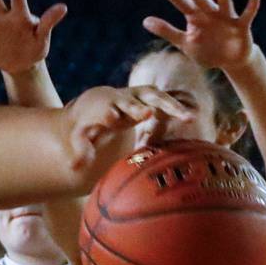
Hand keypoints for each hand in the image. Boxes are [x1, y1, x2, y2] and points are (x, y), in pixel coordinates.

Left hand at [64, 85, 191, 174]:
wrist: (97, 100)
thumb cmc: (89, 122)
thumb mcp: (80, 135)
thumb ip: (80, 150)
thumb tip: (74, 167)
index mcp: (104, 108)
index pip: (107, 110)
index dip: (110, 114)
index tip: (113, 118)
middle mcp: (122, 99)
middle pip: (131, 101)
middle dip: (137, 107)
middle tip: (146, 114)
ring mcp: (138, 97)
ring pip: (154, 97)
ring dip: (169, 105)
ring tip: (187, 117)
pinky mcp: (150, 99)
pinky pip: (166, 101)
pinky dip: (178, 107)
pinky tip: (191, 117)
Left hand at [144, 0, 259, 70]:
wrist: (230, 60)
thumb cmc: (206, 48)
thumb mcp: (184, 42)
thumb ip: (166, 30)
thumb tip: (145, 20)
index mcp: (195, 17)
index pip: (179, 1)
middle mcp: (210, 14)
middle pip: (201, 3)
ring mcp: (226, 19)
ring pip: (224, 4)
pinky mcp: (241, 27)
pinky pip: (247, 15)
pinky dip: (251, 8)